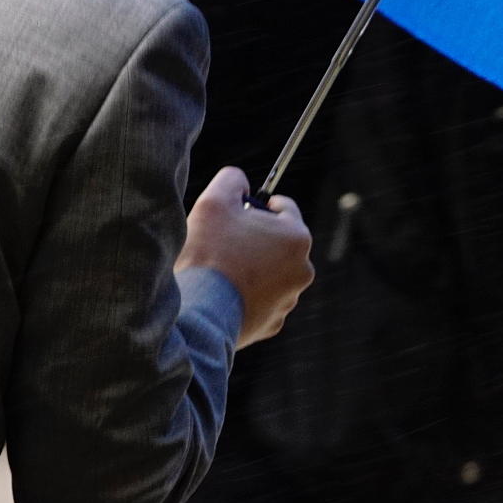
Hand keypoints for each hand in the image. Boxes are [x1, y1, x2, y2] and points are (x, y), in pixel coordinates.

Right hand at [176, 167, 313, 348]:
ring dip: (252, 266)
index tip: (238, 212)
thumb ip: (233, 179)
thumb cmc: (208, 252)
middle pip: (279, 241)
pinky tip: (224, 292)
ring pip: (271, 271)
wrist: (200, 309)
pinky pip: (262, 299)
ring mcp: (290, 299)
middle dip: (256, 238)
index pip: (283, 207)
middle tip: (226, 240)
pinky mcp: (274, 322)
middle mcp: (302, 269)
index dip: (257, 205)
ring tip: (222, 268)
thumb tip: (240, 181)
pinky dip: (247, 293)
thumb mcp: (214, 200)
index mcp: (296, 237)